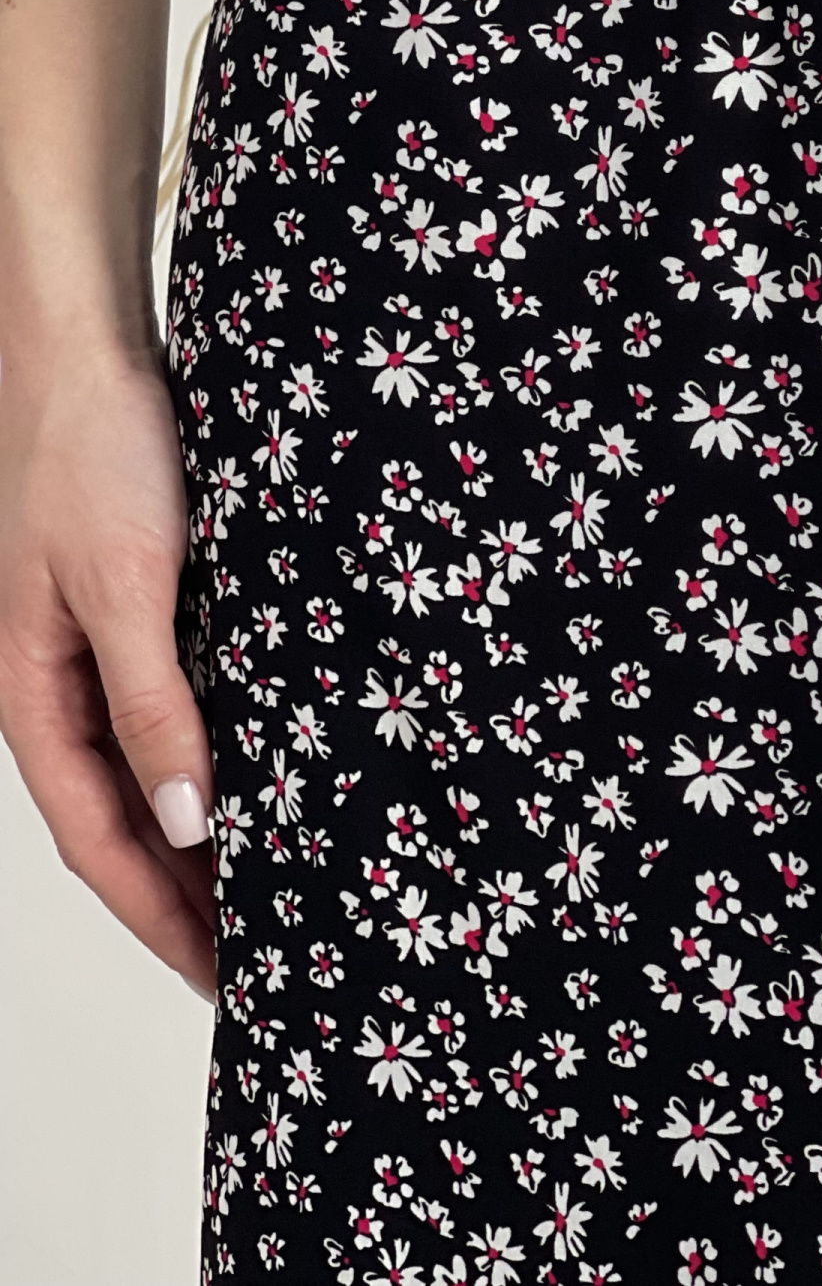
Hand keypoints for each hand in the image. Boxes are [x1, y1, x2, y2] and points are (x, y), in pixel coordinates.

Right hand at [0, 340, 215, 1000]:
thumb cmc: (95, 452)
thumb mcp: (131, 586)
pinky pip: (178, 708)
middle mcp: (64, 688)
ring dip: (209, 832)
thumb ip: (154, 705)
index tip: (224, 979)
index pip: (102, 844)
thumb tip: (189, 821)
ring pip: (155, 769)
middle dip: (188, 897)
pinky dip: (220, 756)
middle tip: (267, 957)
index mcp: (38, 699)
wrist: (91, 347)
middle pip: (127, 822)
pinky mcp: (144, 607)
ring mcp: (101, 649)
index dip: (162, 918)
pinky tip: (273, 772)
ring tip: (278, 889)